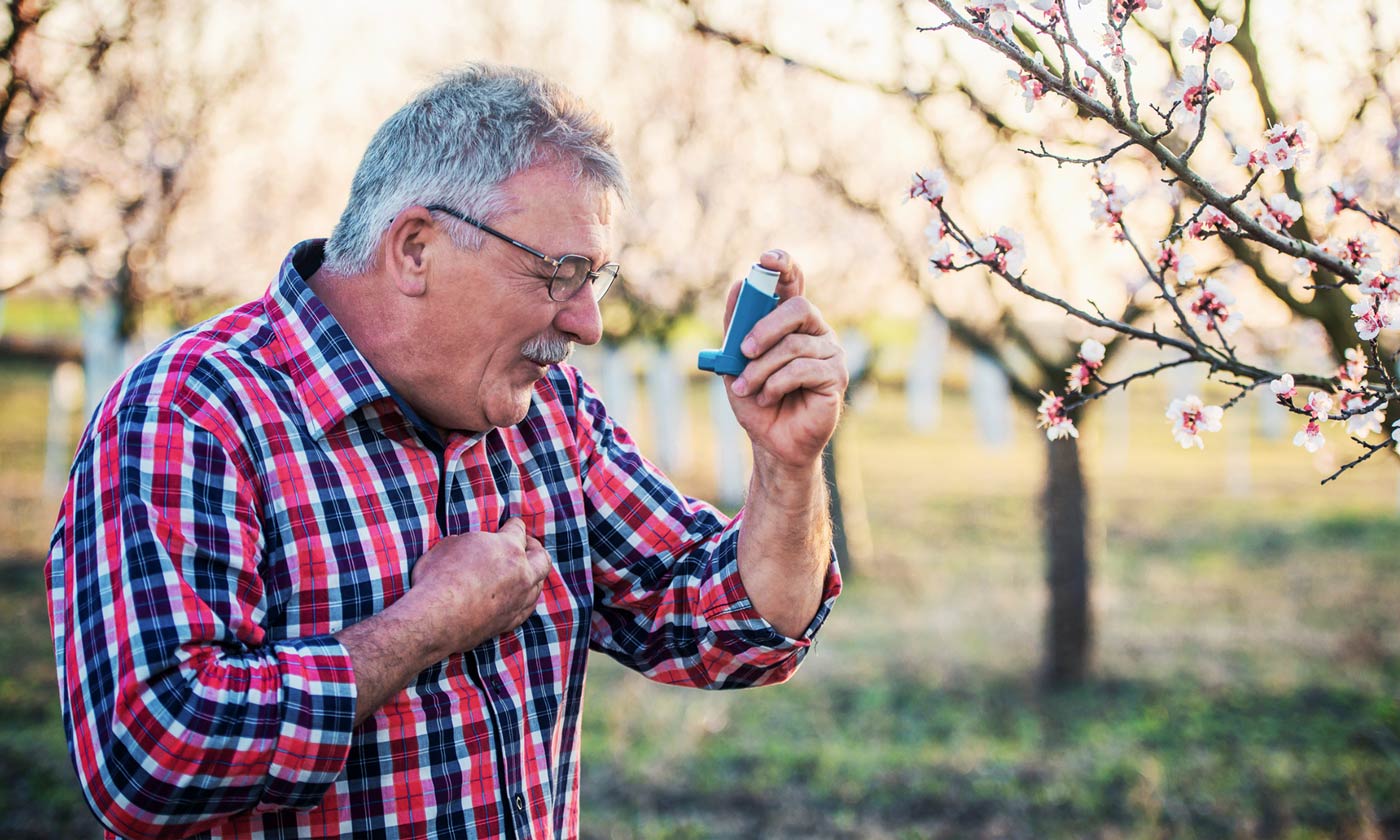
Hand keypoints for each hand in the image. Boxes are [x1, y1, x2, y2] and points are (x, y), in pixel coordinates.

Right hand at [406, 517, 551, 657]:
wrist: (434, 620)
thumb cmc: (436, 579)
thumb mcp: (449, 546)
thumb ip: (467, 542)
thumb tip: (467, 545)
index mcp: (508, 548)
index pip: (519, 529)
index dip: (512, 525)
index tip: (510, 525)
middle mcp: (522, 573)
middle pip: (542, 557)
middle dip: (534, 549)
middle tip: (524, 546)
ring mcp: (519, 600)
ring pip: (538, 585)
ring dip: (532, 576)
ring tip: (521, 573)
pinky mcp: (510, 622)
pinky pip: (528, 607)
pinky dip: (525, 598)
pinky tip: (516, 597)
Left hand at [725, 250, 847, 470]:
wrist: (772, 441)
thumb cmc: (756, 399)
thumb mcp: (735, 361)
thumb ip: (736, 326)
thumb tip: (739, 285)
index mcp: (791, 322)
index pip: (793, 283)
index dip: (783, 266)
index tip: (766, 260)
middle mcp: (815, 331)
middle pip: (798, 308)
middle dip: (766, 327)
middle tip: (744, 350)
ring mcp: (830, 353)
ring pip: (794, 346)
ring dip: (761, 369)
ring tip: (747, 388)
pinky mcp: (836, 377)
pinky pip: (803, 369)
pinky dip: (776, 383)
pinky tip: (766, 397)